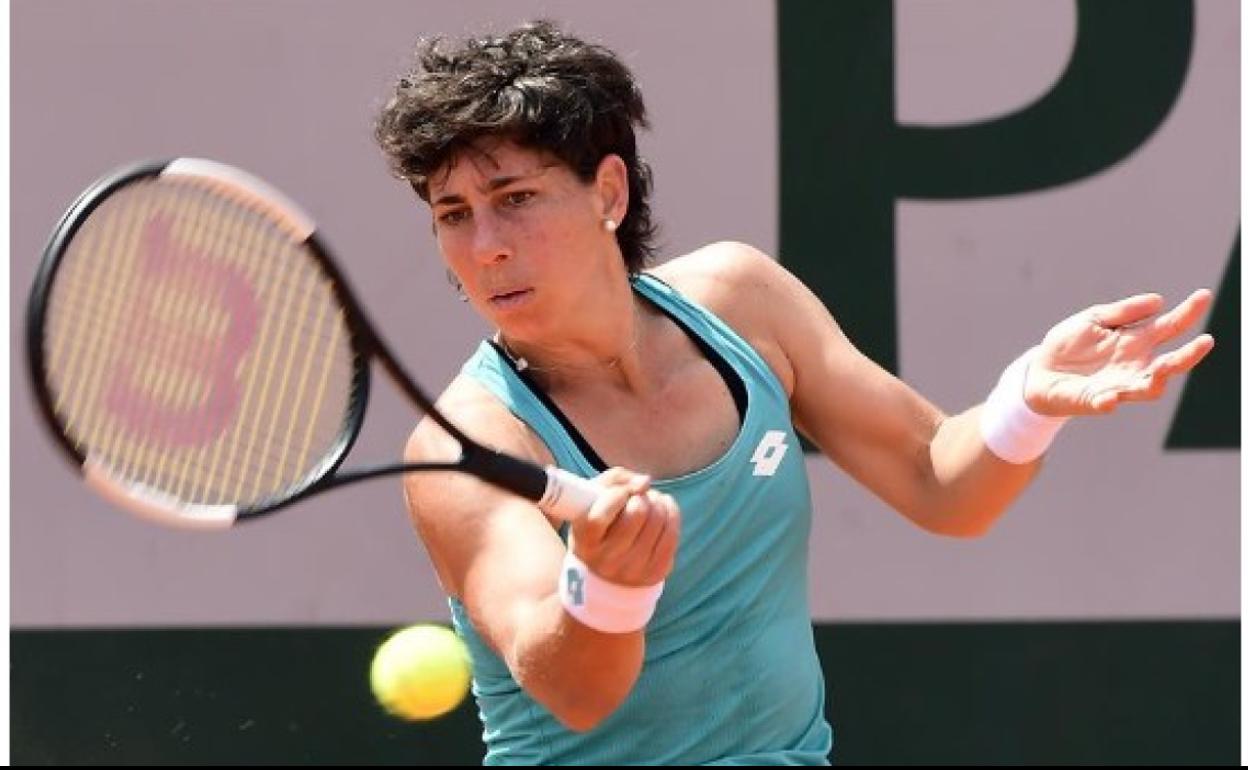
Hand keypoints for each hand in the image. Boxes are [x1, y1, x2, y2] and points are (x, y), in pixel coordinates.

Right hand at [568, 467, 680, 587]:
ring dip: (658, 501)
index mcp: (585, 543)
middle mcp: (607, 561)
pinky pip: (672, 534)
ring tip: (651, 500)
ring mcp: (633, 570)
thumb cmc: (601, 524)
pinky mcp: (655, 573)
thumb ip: (615, 480)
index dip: (617, 494)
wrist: (608, 570)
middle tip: (639, 495)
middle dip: (642, 496)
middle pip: (637, 513)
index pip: (600, 516)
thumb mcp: (593, 500)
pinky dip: (671, 513)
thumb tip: (645, 482)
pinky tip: (664, 508)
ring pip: (658, 520)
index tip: (622, 490)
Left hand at [1025, 289, 1215, 415]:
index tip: (1203, 296)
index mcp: (1136, 341)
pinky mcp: (1094, 400)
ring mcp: (1117, 385)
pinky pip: (1105, 404)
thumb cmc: (1070, 345)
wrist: (1039, 370)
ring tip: (1164, 367)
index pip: (1169, 327)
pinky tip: (1109, 398)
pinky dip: (1108, 402)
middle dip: (1189, 355)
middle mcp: (1134, 366)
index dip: (1187, 312)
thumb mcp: (1094, 319)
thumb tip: (1159, 300)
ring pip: (1149, 388)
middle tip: (1205, 341)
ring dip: (1158, 379)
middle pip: (1171, 363)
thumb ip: (1123, 312)